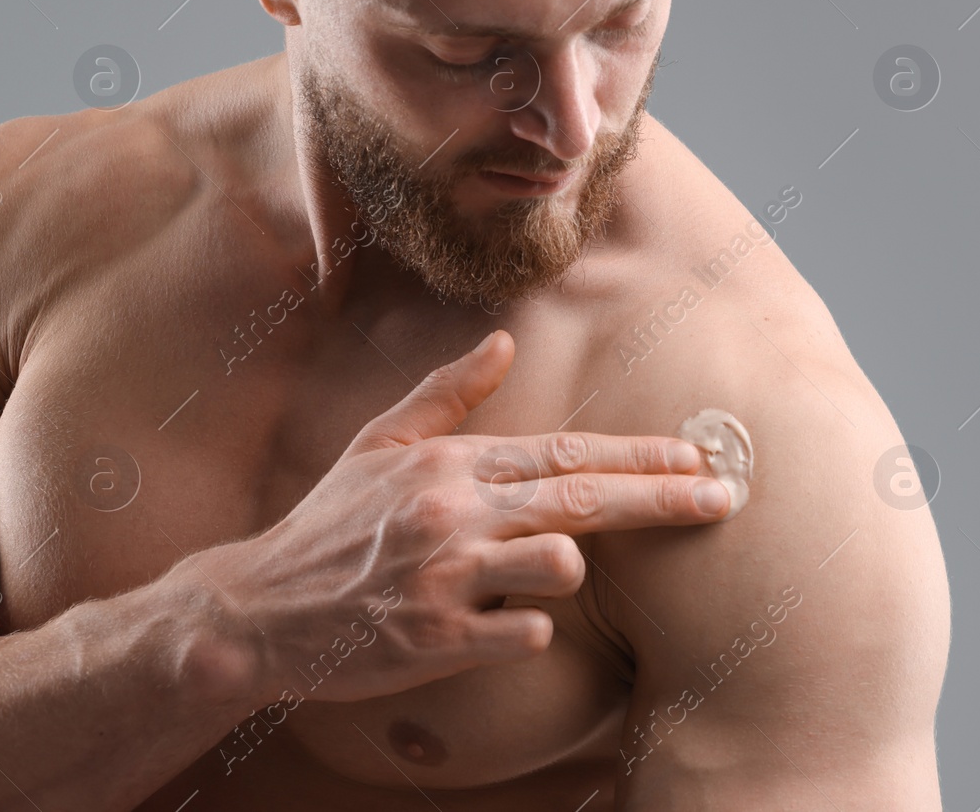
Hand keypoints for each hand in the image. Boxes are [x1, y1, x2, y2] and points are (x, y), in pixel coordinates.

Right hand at [209, 330, 728, 703]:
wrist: (258, 608)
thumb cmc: (330, 525)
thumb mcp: (380, 443)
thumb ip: (449, 394)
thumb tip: (504, 339)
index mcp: (453, 464)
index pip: (568, 453)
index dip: (639, 456)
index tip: (695, 457)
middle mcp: (456, 511)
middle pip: (585, 499)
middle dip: (663, 497)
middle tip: (721, 499)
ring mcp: (446, 575)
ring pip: (558, 562)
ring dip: (570, 570)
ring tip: (539, 573)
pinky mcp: (434, 639)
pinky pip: (521, 634)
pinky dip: (530, 631)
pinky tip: (509, 627)